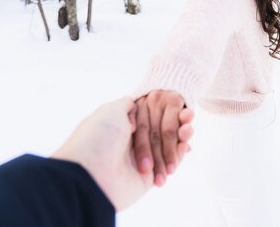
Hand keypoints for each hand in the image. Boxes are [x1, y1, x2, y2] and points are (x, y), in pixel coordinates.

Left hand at [51, 97, 191, 210]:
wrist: (90, 175)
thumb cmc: (98, 138)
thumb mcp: (110, 111)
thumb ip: (127, 104)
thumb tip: (136, 101)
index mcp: (124, 127)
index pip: (152, 117)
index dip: (167, 110)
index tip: (181, 105)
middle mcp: (132, 143)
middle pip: (162, 130)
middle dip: (178, 123)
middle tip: (189, 115)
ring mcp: (141, 160)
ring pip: (168, 146)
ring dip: (182, 136)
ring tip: (189, 128)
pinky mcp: (148, 178)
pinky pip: (168, 164)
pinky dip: (180, 153)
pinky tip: (187, 143)